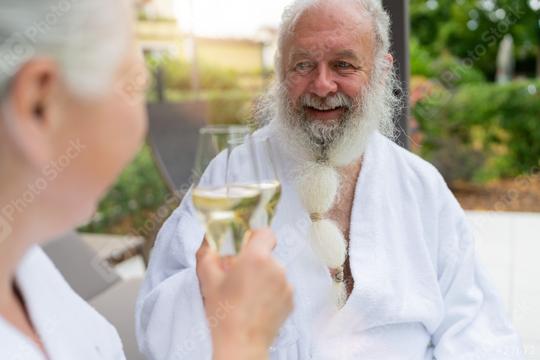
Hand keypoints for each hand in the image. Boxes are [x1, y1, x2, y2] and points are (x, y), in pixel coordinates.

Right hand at [196, 229, 292, 359]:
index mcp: (257, 258)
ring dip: (264, 278)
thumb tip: (205, 238)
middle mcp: (276, 268)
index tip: (246, 247)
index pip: (266, 233)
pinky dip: (271, 293)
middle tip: (239, 277)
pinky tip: (257, 305)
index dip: (255, 238)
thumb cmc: (224, 312)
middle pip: (267, 255)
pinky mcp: (291, 300)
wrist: (241, 343)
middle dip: (255, 262)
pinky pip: (281, 288)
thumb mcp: (208, 279)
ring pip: (274, 272)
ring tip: (247, 295)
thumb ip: (206, 252)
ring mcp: (286, 285)